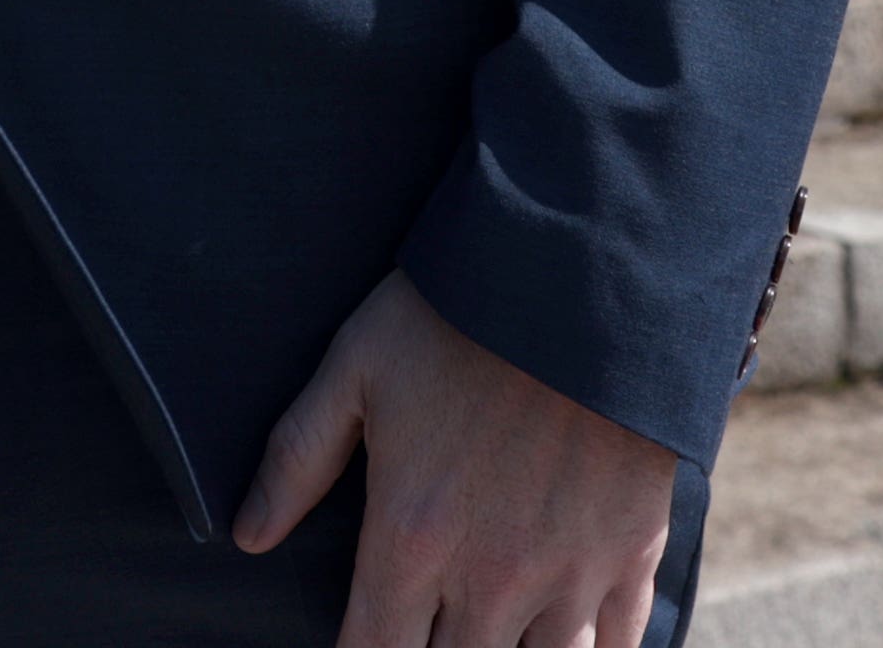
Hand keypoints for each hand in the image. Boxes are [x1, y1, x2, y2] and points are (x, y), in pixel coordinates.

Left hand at [234, 266, 674, 647]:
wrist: (586, 271)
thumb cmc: (460, 313)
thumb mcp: (357, 366)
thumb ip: (299, 455)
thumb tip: (248, 534)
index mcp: (413, 539)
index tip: (361, 643)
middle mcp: (491, 578)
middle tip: (427, 629)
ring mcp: (570, 572)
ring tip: (492, 635)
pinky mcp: (634, 553)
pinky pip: (618, 645)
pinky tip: (570, 640)